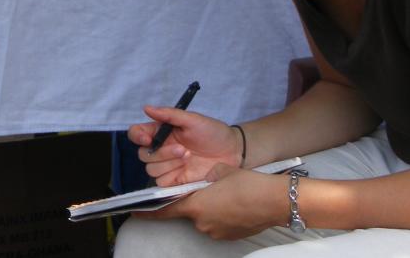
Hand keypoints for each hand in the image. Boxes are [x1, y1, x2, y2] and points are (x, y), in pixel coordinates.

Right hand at [128, 107, 242, 185]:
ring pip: (151, 169)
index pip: (137, 134)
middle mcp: (161, 149)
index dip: (137, 137)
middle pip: (143, 155)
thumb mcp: (193, 120)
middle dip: (162, 153)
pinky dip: (171, 177)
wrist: (232, 151)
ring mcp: (168, 165)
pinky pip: (162, 183)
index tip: (148, 139)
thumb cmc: (213, 132)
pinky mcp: (176, 180)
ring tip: (189, 157)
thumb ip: (170, 114)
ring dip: (169, 164)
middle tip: (183, 150)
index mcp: (161, 132)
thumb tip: (147, 108)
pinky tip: (186, 170)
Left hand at [139, 164, 286, 239]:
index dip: (149, 212)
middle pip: (190, 211)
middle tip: (210, 189)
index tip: (135, 213)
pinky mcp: (229, 236)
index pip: (166, 210)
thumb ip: (207, 176)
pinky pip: (218, 224)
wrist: (275, 202)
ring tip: (229, 195)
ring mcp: (215, 232)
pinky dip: (222, 214)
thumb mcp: (222, 171)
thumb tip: (207, 178)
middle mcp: (202, 223)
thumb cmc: (247, 184)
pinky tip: (236, 205)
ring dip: (211, 207)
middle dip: (195, 200)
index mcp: (195, 206)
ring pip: (205, 217)